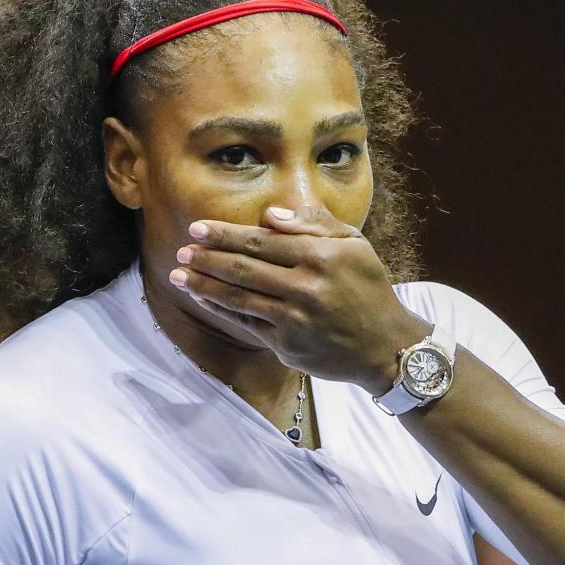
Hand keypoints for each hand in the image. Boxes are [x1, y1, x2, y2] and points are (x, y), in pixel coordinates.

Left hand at [168, 206, 427, 390]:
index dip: (224, 235)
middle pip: (243, 268)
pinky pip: (246, 323)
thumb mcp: (355, 245)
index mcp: (321, 256)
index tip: (197, 228)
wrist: (387, 347)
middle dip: (206, 258)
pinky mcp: (287, 344)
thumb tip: (269, 216)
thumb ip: (313, 225)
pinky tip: (204, 299)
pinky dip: (221, 310)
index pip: (260, 241)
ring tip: (178, 275)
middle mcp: (305, 287)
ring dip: (203, 286)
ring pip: (238, 298)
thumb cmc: (369, 289)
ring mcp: (294, 319)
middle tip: (181, 251)